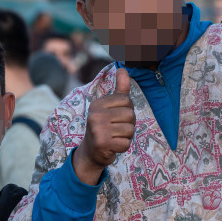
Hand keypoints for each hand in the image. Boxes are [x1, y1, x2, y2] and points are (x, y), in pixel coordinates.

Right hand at [72, 67, 135, 184]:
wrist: (91, 152)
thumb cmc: (104, 127)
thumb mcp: (110, 107)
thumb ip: (119, 89)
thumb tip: (122, 68)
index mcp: (97, 103)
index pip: (126, 100)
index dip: (127, 110)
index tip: (117, 117)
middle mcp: (95, 114)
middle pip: (130, 115)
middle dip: (128, 124)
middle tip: (116, 129)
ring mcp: (98, 129)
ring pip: (130, 130)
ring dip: (126, 136)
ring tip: (115, 137)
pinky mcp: (103, 143)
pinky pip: (126, 143)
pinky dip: (123, 146)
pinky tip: (113, 146)